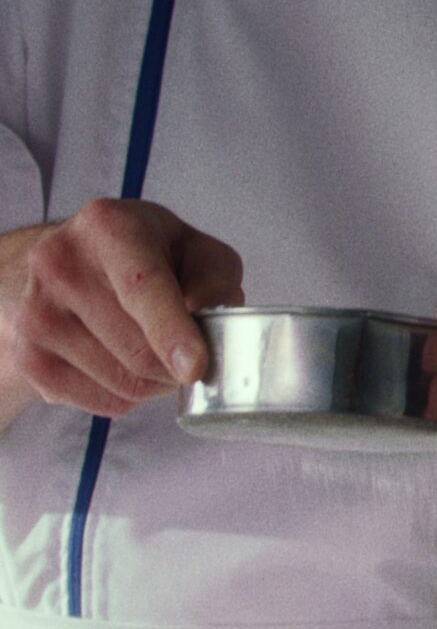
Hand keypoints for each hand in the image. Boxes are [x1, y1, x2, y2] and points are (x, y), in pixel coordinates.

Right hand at [0, 200, 243, 416]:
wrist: (77, 264)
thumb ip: (215, 285)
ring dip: (157, 382)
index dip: (171, 333)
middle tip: (193, 354)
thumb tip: (208, 331)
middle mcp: (60, 266)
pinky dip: (130, 396)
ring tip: (158, 352)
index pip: (142, 288)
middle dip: (179, 366)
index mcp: (107, 228)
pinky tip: (128, 364)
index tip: (194, 368)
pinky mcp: (28, 357)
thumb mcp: (199, 251)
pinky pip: (101, 401)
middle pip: (138, 350)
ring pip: (122, 382)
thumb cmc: (151, 256)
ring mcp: (36, 314)